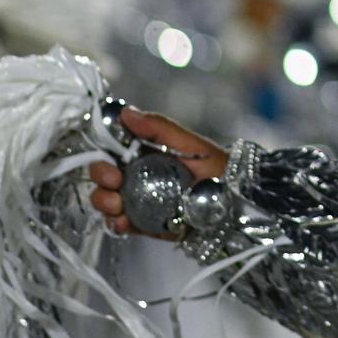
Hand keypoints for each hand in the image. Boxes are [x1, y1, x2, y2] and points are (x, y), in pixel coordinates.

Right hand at [87, 108, 229, 236]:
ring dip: (104, 201)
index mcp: (145, 153)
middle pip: (104, 176)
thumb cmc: (217, 167)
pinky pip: (121, 225)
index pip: (112, 149)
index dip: (103, 151)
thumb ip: (160, 129)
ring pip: (107, 201)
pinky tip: (123, 221)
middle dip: (101, 177)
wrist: (236, 201)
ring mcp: (139, 200)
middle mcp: (137, 176)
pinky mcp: (144, 223)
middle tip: (114, 180)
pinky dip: (116, 224)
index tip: (109, 158)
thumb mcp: (191, 144)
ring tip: (117, 204)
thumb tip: (127, 112)